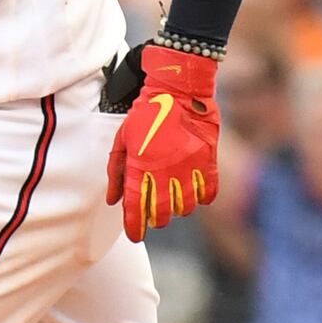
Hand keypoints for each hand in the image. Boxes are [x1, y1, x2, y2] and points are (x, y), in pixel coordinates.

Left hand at [107, 42, 221, 241]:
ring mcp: (190, 168)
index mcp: (141, 166)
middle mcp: (166, 172)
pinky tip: (194, 193)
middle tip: (153, 216)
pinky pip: (208, 193)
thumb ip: (117, 171)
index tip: (135, 235)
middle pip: (162, 213)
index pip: (136, 208)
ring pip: (186, 207)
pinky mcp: (208, 161)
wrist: (179, 87)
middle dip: (155, 219)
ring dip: (178, 209)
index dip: (134, 227)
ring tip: (173, 200)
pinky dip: (201, 198)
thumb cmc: (146, 112)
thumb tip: (113, 200)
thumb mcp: (124, 138)